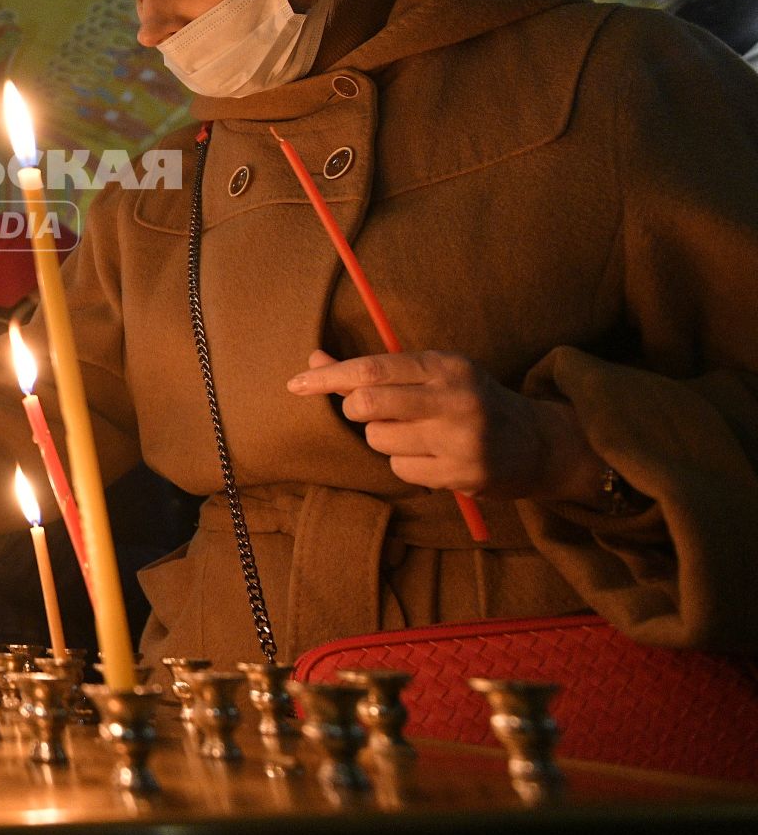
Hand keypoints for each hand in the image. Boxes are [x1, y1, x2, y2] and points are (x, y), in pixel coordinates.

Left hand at [287, 348, 606, 502]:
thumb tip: (313, 360)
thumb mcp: (432, 373)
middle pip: (369, 405)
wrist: (537, 443)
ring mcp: (461, 439)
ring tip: (417, 435)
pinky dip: (405, 464)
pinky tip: (432, 456)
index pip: (374, 368)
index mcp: (445, 366)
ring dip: (384, 439)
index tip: (297, 383)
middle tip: (370, 412)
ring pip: (380, 440)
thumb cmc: (469, 401)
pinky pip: (401, 470)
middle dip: (356, 411)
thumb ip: (375, 369)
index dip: (330, 376)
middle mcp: (455, 399)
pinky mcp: (463, 474)